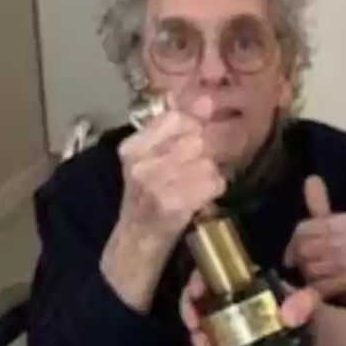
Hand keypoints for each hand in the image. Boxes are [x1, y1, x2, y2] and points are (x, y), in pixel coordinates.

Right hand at [100, 94, 225, 312]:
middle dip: (205, 156)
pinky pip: (212, 184)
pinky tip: (200, 201)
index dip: (194, 129)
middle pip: (197, 140)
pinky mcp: (173, 206)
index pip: (177, 118)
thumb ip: (174, 129)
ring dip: (210, 176)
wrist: (133, 248)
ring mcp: (155, 186)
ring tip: (195, 188)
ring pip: (208, 163)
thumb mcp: (149, 161)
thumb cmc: (146, 201)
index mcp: (132, 148)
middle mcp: (140, 164)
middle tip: (195, 172)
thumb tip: (207, 97)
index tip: (193, 145)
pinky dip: (213, 191)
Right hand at [180, 269, 320, 345]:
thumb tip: (288, 316)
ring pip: (203, 323)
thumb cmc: (312, 312)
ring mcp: (233, 324)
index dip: (198, 279)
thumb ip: (305, 302)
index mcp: (247, 283)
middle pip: (201, 298)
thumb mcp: (311, 300)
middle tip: (195, 327)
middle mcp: (234, 300)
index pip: (214, 272)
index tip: (196, 292)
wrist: (320, 340)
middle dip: (190, 310)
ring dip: (196, 334)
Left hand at [283, 176, 345, 313]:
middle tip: (303, 269)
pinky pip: (323, 285)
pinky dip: (317, 290)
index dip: (293, 243)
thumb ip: (320, 206)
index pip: (304, 228)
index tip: (291, 255)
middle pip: (306, 248)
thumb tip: (311, 177)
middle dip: (301, 261)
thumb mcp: (336, 228)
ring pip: (313, 267)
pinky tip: (320, 289)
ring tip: (316, 278)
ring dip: (309, 277)